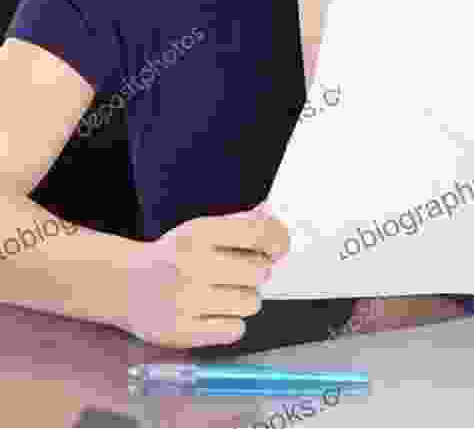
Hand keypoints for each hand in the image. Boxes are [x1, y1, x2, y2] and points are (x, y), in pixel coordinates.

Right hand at [121, 204, 289, 348]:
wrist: (124, 284)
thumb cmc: (171, 255)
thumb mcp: (200, 229)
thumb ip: (239, 222)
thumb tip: (272, 214)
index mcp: (199, 233)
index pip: (257, 233)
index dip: (276, 240)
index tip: (278, 247)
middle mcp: (192, 265)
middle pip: (259, 271)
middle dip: (257, 272)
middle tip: (240, 272)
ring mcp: (187, 300)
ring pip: (251, 302)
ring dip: (246, 298)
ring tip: (225, 293)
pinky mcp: (183, 331)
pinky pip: (235, 329)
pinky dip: (231, 322)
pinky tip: (214, 312)